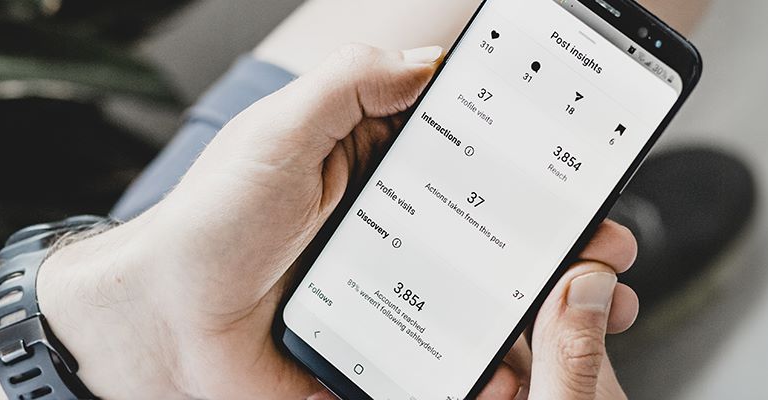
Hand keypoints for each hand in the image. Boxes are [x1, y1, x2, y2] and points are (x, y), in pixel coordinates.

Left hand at [39, 44, 638, 398]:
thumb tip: (428, 61)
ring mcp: (390, 295)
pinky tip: (513, 378)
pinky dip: (485, 375)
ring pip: (484, 303)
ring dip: (542, 312)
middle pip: (495, 235)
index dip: (529, 164)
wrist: (161, 325)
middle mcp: (392, 231)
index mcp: (374, 170)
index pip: (469, 158)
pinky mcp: (379, 351)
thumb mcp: (278, 135)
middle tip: (606, 250)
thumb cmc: (208, 225)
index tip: (585, 171)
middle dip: (560, 243)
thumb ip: (349, 89)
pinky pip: (443, 364)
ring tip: (588, 317)